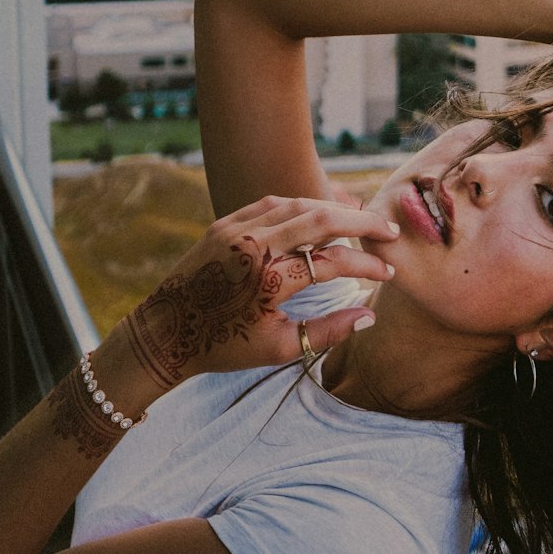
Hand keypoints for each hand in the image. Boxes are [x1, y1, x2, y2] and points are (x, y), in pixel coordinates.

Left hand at [115, 196, 398, 391]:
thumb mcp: (279, 349)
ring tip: (359, 220)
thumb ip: (329, 331)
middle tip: (388, 230)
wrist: (163, 333)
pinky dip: (300, 206)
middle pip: (321, 219)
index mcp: (268, 280)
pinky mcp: (223, 224)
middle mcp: (253, 246)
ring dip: (332, 209)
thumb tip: (370, 315)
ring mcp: (235, 230)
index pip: (333, 262)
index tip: (388, 272)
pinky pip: (270, 204)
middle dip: (361, 222)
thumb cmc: (223, 346)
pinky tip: (319, 214)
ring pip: (297, 205)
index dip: (366, 266)